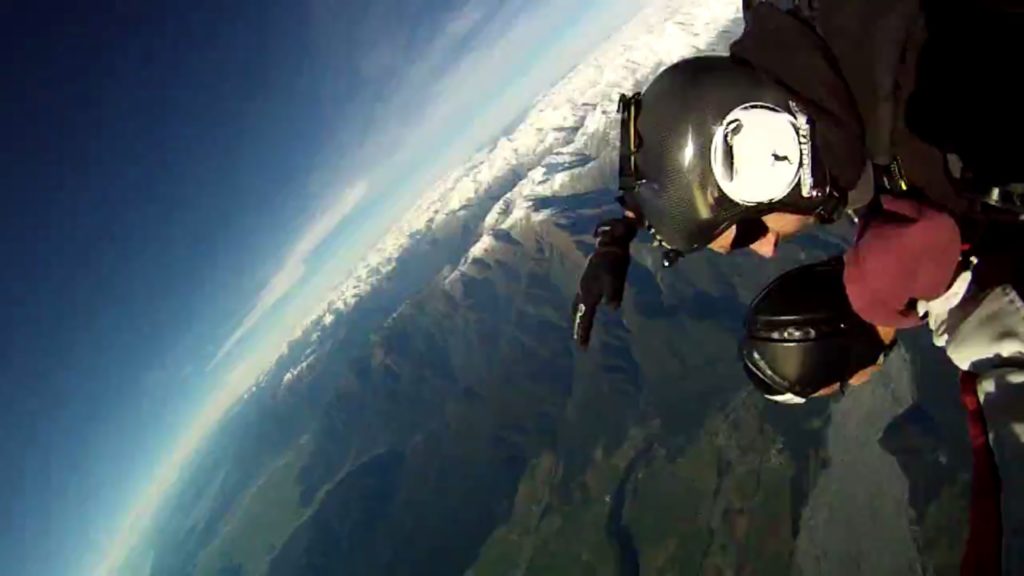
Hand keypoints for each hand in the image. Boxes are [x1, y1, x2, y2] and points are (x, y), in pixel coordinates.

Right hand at [571, 217, 636, 349]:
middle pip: (579, 313)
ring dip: (579, 316)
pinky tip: (585, 304)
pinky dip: (581, 306)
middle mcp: (584, 290)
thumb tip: (613, 307)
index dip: (584, 332)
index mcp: (588, 293)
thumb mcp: (615, 277)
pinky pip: (582, 297)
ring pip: (578, 304)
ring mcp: (585, 284)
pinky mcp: (589, 279)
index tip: (582, 348)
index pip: (585, 317)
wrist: (610, 242)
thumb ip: (614, 292)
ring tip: (579, 325)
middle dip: (579, 326)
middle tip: (579, 340)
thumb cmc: (614, 260)